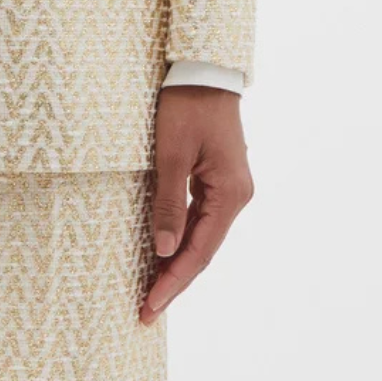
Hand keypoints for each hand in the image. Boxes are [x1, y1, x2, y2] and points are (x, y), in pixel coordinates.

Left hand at [140, 85, 253, 325]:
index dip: (173, 281)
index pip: (199, 251)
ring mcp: (228, 187)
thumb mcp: (170, 154)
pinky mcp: (217, 178)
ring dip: (176, 263)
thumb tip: (163, 250)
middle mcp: (236, 196)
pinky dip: (180, 238)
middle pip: (203, 250)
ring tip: (150, 291)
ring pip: (201, 236)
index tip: (149, 306)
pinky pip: (199, 218)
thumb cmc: (186, 105)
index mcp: (230, 193)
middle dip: (173, 281)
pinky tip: (162, 253)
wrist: (203, 69)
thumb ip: (168, 203)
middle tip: (145, 311)